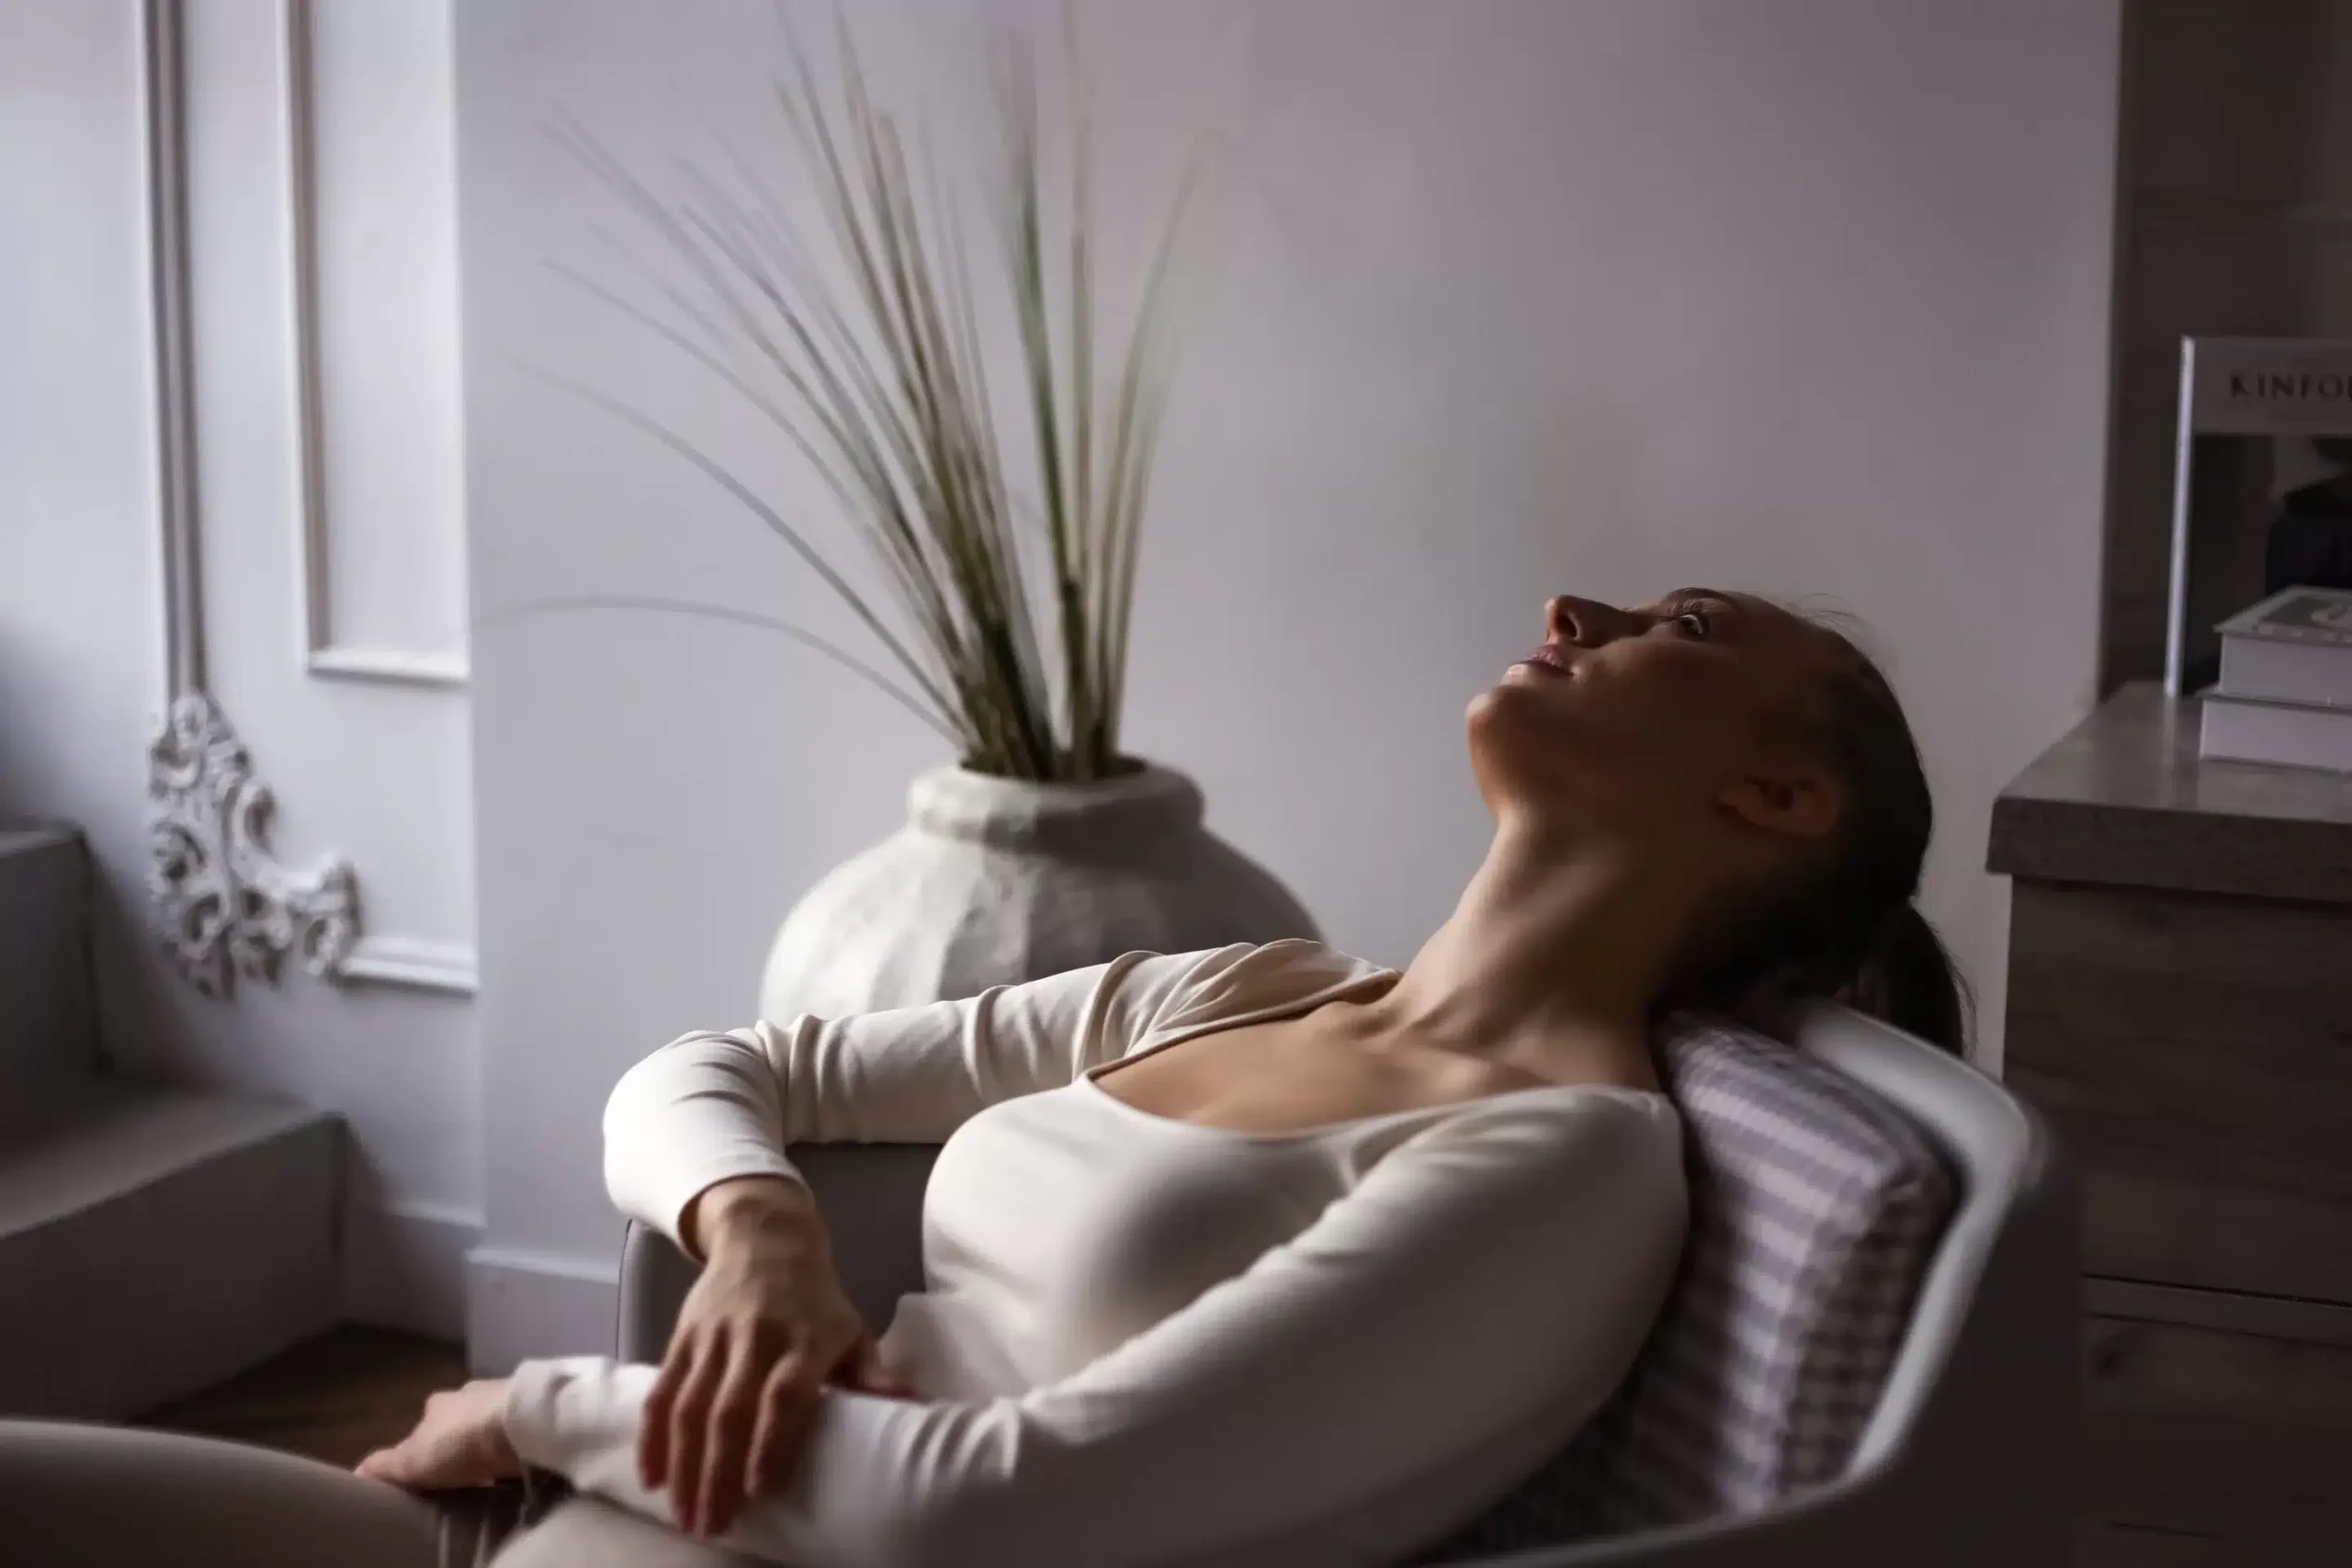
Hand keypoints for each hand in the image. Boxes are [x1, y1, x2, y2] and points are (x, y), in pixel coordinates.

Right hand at [355, 1378, 520, 1490]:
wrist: (524, 1422)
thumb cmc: (463, 1440)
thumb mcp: (414, 1460)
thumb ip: (386, 1465)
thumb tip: (356, 1473)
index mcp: (438, 1404)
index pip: (426, 1423)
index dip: (426, 1446)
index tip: (431, 1470)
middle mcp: (471, 1392)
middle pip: (462, 1421)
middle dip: (462, 1444)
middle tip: (464, 1475)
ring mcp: (506, 1396)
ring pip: (492, 1423)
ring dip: (491, 1444)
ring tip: (492, 1473)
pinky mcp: (536, 1407)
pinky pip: (520, 1428)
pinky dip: (516, 1444)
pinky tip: (518, 1463)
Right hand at [649, 1178, 915, 1537]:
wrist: (764, 1235)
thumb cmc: (815, 1298)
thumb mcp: (851, 1326)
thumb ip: (871, 1372)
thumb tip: (909, 1404)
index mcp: (804, 1339)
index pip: (786, 1394)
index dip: (773, 1441)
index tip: (762, 1489)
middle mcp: (755, 1338)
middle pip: (731, 1410)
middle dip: (718, 1473)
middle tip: (713, 1524)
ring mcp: (714, 1337)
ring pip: (690, 1407)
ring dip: (684, 1465)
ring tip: (684, 1514)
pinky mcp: (683, 1336)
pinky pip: (662, 1390)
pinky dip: (653, 1435)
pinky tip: (651, 1477)